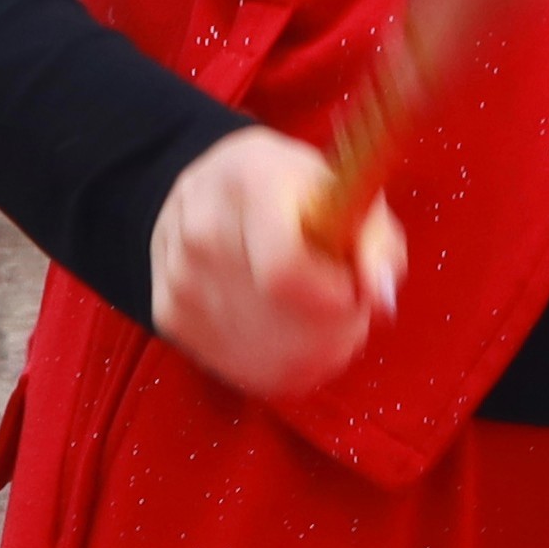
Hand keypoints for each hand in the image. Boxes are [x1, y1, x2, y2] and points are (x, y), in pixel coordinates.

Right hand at [148, 122, 393, 401]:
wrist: (212, 192)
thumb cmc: (296, 192)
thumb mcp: (347, 193)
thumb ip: (376, 242)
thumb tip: (379, 297)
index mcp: (250, 180)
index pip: (287, 271)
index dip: (337, 295)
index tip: (353, 287)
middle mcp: (202, 227)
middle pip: (284, 320)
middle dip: (334, 325)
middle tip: (339, 298)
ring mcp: (180, 275)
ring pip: (270, 352)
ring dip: (310, 343)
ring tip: (308, 303)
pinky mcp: (169, 314)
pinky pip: (246, 367)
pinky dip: (276, 356)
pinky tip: (276, 318)